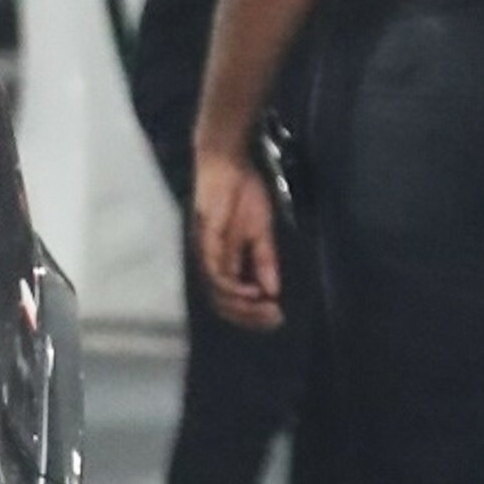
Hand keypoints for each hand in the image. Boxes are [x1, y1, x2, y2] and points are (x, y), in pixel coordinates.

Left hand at [192, 148, 283, 329]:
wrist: (230, 164)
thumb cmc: (242, 193)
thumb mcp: (261, 232)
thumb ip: (265, 261)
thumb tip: (273, 291)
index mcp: (224, 262)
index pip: (232, 299)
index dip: (253, 313)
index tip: (278, 317)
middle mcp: (212, 263)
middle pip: (223, 303)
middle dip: (249, 316)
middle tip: (274, 319)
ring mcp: (206, 253)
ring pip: (217, 293)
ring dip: (242, 306)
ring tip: (265, 308)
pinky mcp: (205, 240)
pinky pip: (215, 272)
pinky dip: (233, 287)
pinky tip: (252, 292)